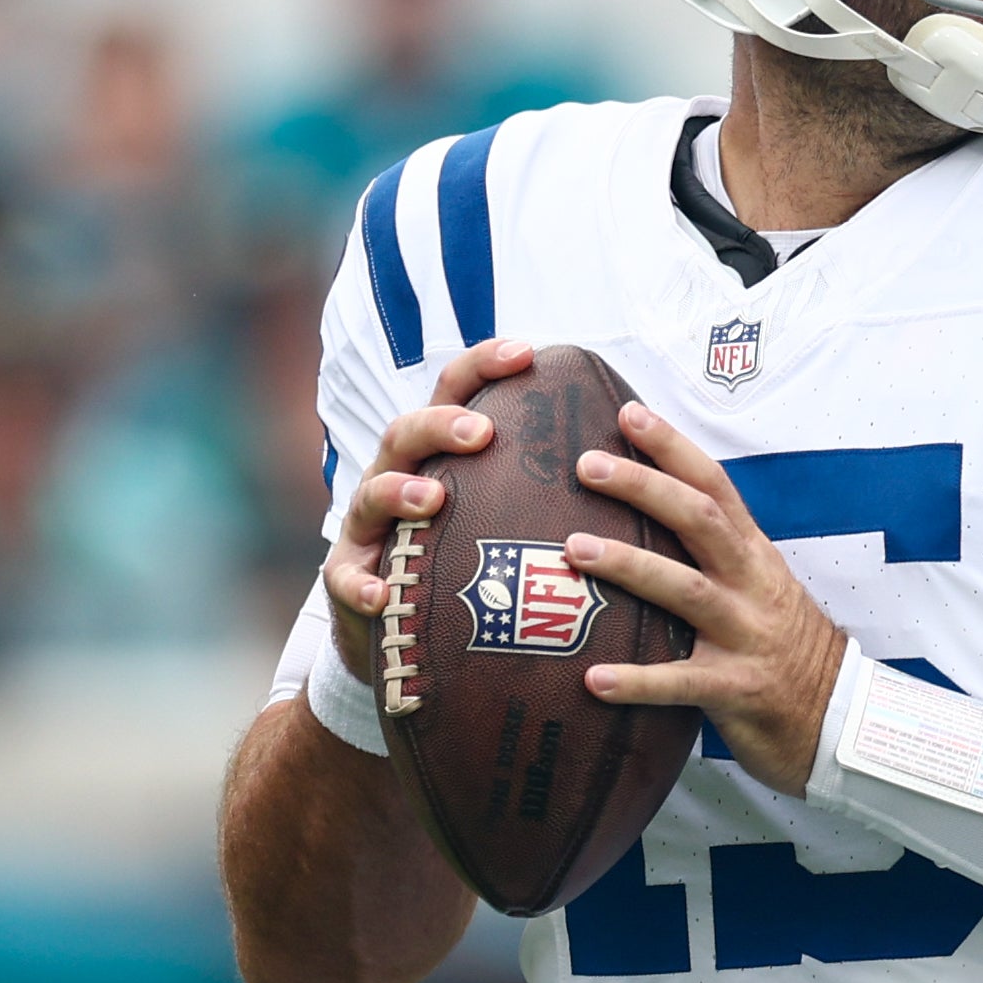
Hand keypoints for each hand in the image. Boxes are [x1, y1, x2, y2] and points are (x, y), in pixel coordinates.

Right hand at [323, 338, 536, 680]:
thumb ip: (548, 485)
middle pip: (405, 432)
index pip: (454, 392)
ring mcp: (368, 528)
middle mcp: (395, 477)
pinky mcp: (349, 580)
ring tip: (433, 499)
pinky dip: (362, 585)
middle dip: (441, 425)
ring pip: (370, 495)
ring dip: (400, 492)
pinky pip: (348, 581)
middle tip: (481, 431)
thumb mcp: (500, 511)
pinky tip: (381, 595)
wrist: (403, 630)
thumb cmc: (466, 556)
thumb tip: (635, 464)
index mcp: (436, 453)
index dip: (484, 364)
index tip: (527, 352)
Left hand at [567, 400, 847, 792]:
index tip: (628, 414)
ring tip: (576, 550)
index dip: (674, 448)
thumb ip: (715, 557)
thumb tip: (643, 518)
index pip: (715, 487)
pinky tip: (593, 678)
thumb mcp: (761, 589)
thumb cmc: (784, 650)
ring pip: (687, 591)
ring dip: (631, 565)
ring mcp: (747, 637)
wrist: (839, 719)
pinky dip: (637, 680)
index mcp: (754, 557)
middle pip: (700, 522)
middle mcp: (753, 587)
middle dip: (645, 488)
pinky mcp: (737, 690)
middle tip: (589, 465)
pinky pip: (681, 684)